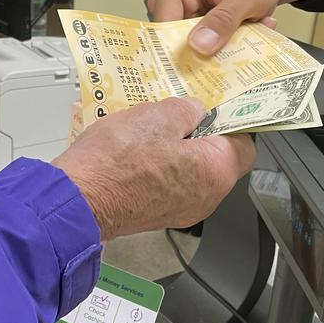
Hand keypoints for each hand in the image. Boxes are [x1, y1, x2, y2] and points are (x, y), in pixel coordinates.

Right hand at [53, 97, 255, 240]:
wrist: (78, 201)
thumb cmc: (116, 162)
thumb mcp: (158, 116)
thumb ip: (187, 110)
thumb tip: (194, 111)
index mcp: (216, 172)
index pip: (245, 143)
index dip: (232, 120)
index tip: (217, 107)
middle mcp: (205, 197)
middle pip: (217, 159)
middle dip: (200, 133)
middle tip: (177, 113)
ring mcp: (181, 210)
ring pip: (192, 172)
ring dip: (177, 149)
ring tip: (151, 129)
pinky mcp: (157, 215)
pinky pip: (170, 185)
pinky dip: (161, 167)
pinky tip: (137, 151)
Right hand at [146, 0, 323, 54]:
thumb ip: (224, 19)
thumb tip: (199, 45)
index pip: (162, 24)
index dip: (176, 49)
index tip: (197, 67)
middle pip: (170, 40)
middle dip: (200, 52)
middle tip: (227, 56)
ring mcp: (182, 15)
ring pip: (187, 48)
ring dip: (217, 50)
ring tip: (244, 37)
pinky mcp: (195, 28)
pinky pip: (201, 48)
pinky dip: (223, 48)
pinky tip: (245, 36)